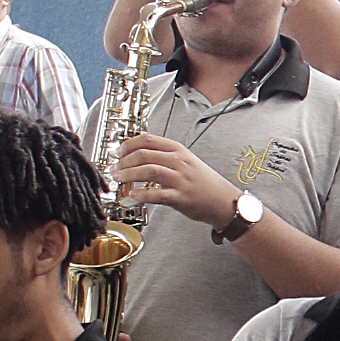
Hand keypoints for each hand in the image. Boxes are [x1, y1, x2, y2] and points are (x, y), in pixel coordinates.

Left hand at [114, 132, 232, 222]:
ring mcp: (180, 180)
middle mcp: (179, 162)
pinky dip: (142, 194)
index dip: (128, 145)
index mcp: (178, 150)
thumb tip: (137, 156)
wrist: (224, 200)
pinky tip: (134, 195)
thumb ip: (164, 157)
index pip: (147, 140)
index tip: (118, 152)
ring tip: (119, 179)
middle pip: (144, 155)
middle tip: (115, 168)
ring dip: (129, 175)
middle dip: (124, 161)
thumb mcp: (186, 161)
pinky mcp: (181, 198)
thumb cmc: (203, 182)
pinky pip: (158, 194)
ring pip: (148, 171)